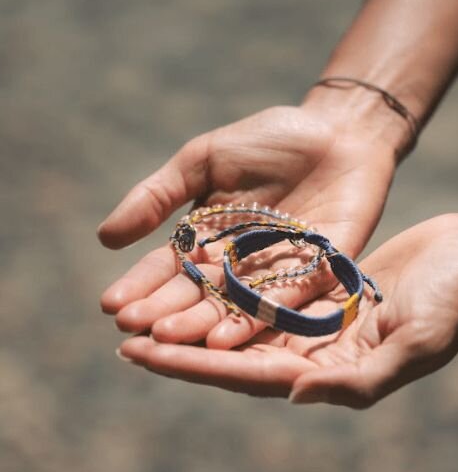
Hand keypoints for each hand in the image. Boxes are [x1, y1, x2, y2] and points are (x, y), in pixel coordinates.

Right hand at [99, 101, 407, 348]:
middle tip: (134, 331)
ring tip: (168, 339)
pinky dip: (254, 321)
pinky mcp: (316, 275)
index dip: (142, 285)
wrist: (337, 131)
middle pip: (198, 294)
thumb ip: (160, 195)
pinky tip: (224, 340)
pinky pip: (282, 303)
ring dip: (200, 324)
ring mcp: (276, 272)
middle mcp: (239, 263)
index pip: (170, 268)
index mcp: (210, 237)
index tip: (112, 304)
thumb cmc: (269, 139)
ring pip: (233, 306)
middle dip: (165, 312)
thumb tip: (105, 237)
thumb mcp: (204, 158)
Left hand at [117, 214, 457, 406]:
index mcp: (333, 370)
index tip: (143, 354)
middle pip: (234, 354)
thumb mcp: (416, 339)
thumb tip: (294, 395)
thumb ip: (361, 378)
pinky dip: (230, 290)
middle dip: (180, 348)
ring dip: (198, 318)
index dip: (193, 368)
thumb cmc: (457, 297)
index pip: (249, 375)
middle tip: (126, 338)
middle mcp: (317, 350)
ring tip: (150, 311)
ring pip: (242, 323)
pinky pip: (264, 292)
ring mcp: (316, 320)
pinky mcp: (318, 290)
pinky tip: (199, 281)